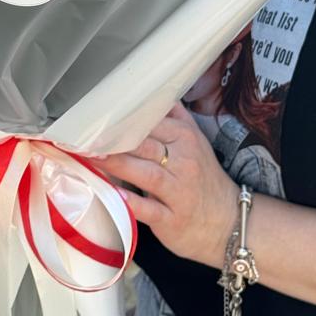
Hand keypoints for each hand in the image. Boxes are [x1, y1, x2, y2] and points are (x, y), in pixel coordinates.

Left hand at [102, 103, 239, 267]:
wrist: (231, 223)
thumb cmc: (205, 181)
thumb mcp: (195, 142)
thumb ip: (173, 119)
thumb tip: (149, 92)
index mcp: (186, 138)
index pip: (151, 122)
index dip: (122, 119)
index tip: (97, 116)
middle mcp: (184, 161)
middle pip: (144, 144)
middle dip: (113, 140)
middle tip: (84, 135)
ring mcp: (179, 191)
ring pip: (145, 172)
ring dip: (116, 165)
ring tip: (90, 157)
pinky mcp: (173, 219)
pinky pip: (149, 209)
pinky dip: (131, 202)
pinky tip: (113, 195)